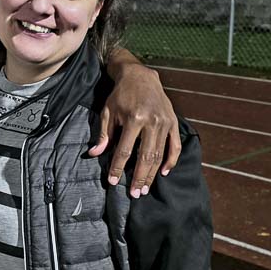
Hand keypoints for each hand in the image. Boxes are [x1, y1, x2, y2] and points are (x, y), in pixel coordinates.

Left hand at [89, 64, 180, 196]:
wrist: (140, 76)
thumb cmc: (120, 95)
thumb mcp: (107, 111)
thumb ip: (104, 134)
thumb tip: (95, 154)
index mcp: (134, 118)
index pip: (125, 150)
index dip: (118, 167)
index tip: (113, 181)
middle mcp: (152, 121)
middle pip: (145, 156)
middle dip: (139, 177)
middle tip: (135, 193)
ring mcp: (165, 122)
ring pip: (160, 154)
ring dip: (153, 173)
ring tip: (146, 188)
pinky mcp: (173, 122)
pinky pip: (174, 145)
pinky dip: (170, 160)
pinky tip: (163, 172)